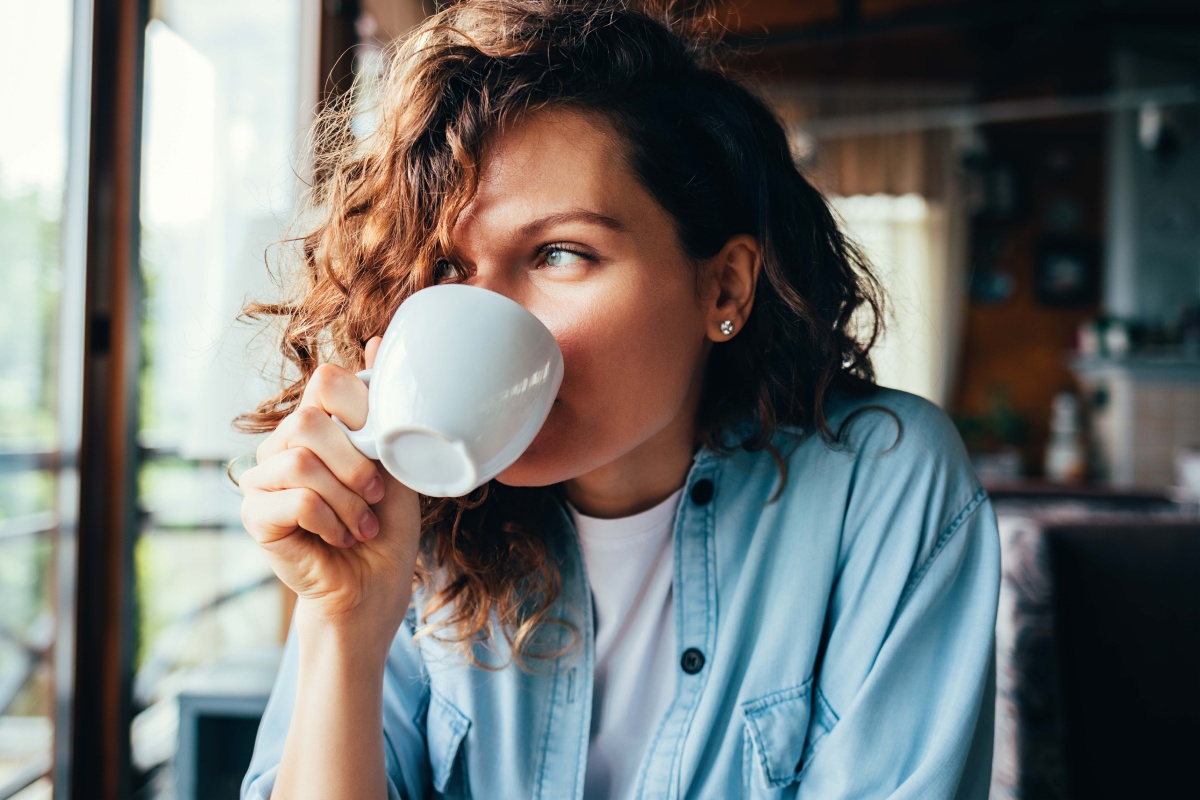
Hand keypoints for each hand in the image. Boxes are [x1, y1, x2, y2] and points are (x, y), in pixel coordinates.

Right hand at [239, 337, 421, 629]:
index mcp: (317, 425)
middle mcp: (283, 444)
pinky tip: (340, 538)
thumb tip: (378, 340)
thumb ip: (384, 408)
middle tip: (375, 497)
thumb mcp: (396, 459)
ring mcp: (262, 478)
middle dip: (355, 463)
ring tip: (362, 524)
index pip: (325, 381)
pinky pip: (293, 498)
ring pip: (301, 460)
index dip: (360, 410)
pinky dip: (330, 520)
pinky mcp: (255, 514)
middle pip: (309, 420)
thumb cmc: (387, 525)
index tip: (382, 450)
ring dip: (346, 499)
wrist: (374, 586)